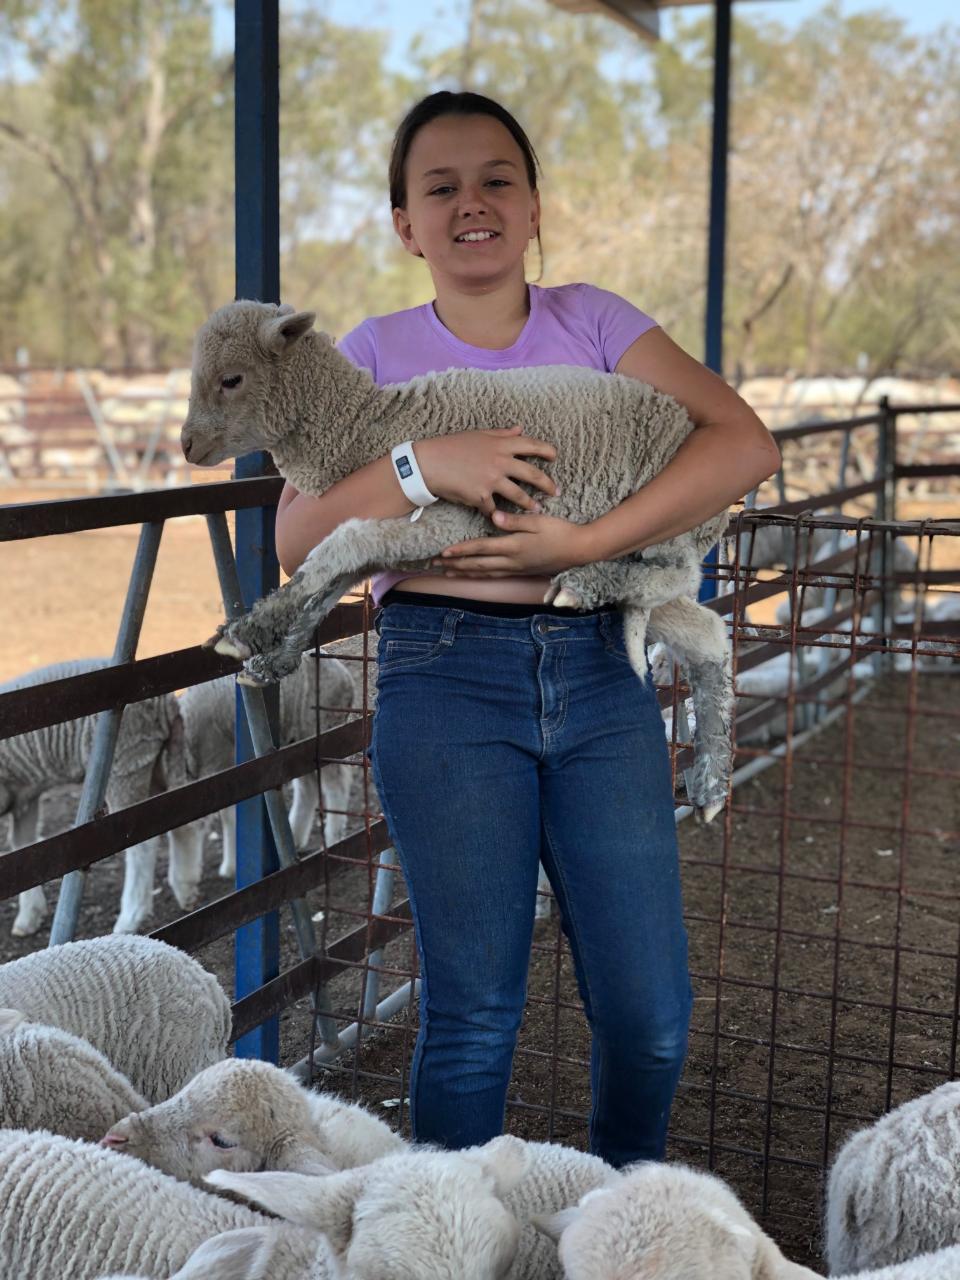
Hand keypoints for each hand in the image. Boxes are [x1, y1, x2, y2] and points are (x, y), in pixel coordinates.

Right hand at [416, 426, 557, 515]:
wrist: (428, 464)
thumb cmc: (450, 446)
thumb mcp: (477, 435)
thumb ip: (501, 434)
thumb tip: (520, 429)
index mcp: (500, 444)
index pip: (531, 445)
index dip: (546, 450)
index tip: (554, 457)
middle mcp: (500, 462)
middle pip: (533, 474)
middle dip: (547, 484)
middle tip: (556, 491)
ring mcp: (492, 480)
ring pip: (519, 496)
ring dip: (530, 504)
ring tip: (537, 510)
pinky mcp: (481, 497)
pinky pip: (494, 508)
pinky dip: (496, 513)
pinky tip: (501, 518)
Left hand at [433, 509, 594, 578]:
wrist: (580, 550)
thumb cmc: (561, 531)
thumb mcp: (538, 520)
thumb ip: (515, 520)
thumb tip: (494, 516)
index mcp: (513, 546)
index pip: (481, 549)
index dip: (461, 551)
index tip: (443, 552)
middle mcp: (512, 561)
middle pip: (477, 565)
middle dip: (454, 565)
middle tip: (434, 566)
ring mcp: (516, 569)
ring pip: (484, 573)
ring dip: (464, 572)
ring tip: (447, 572)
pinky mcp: (522, 571)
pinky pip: (495, 575)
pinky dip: (480, 575)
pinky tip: (473, 575)